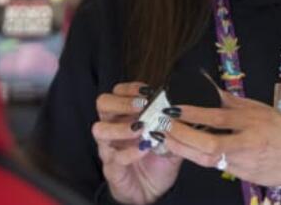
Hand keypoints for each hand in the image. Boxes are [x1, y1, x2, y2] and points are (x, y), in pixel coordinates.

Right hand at [91, 82, 182, 204]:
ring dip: (121, 126)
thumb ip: (173, 126)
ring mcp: (109, 149)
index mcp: (124, 116)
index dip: (130, 89)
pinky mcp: (112, 169)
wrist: (151, 191)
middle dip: (122, 101)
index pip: (117, 92)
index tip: (148, 91)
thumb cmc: (156, 160)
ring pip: (100, 130)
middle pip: (103, 104)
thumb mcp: (169, 139)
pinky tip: (144, 149)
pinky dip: (131, 152)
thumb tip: (180, 112)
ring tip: (141, 128)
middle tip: (142, 106)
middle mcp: (113, 129)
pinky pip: (115, 158)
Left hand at [160, 92, 280, 190]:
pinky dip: (199, 157)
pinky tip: (187, 150)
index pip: (218, 117)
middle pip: (209, 144)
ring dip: (185, 150)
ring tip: (168, 139)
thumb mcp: (261, 109)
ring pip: (208, 160)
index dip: (193, 113)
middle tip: (164, 128)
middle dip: (182, 137)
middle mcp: (248, 143)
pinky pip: (216, 166)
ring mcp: (244, 163)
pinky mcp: (243, 176)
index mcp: (253, 121)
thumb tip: (207, 86)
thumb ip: (232, 101)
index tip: (173, 108)